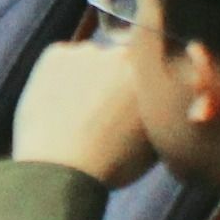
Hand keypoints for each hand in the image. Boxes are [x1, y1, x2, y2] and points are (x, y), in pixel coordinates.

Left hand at [12, 38, 155, 187]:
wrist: (63, 169)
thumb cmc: (112, 163)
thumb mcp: (155, 139)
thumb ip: (162, 110)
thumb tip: (164, 99)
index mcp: (154, 75)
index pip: (150, 66)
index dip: (138, 84)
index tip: (128, 102)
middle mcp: (122, 54)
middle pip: (120, 59)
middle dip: (114, 79)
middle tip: (102, 108)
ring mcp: (87, 51)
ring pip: (89, 59)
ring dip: (87, 76)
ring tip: (78, 111)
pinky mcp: (55, 54)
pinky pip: (61, 60)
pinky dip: (59, 76)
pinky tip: (58, 103)